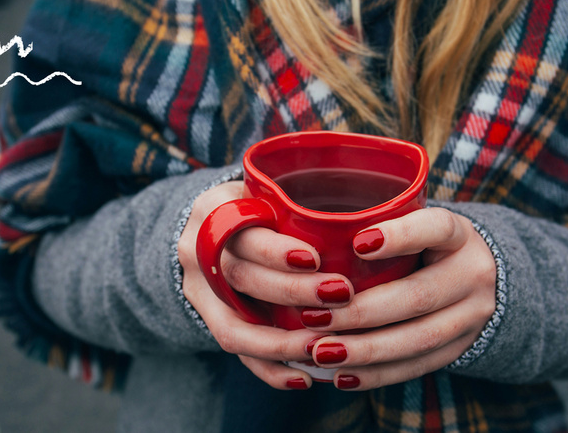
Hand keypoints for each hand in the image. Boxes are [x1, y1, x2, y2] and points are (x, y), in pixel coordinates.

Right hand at [177, 181, 353, 389]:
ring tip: (325, 347)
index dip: (275, 250)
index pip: (240, 232)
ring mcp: (198, 292)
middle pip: (240, 278)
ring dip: (282, 343)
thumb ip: (298, 202)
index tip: (315, 258)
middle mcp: (196, 252)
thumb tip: (370, 219)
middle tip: (340, 295)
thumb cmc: (258, 206)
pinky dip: (270, 370)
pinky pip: (236, 353)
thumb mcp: (267, 190)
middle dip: (291, 292)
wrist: (211, 229)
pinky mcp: (208, 321)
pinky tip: (304, 378)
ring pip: (233, 327)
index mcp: (213, 211)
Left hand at [302, 208, 496, 389]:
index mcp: (459, 235)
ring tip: (322, 352)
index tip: (357, 244)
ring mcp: (472, 316)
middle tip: (314, 318)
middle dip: (362, 312)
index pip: (437, 228)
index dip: (401, 236)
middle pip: (419, 296)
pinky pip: (418, 366)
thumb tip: (312, 235)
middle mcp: (473, 274)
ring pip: (419, 339)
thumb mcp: (418, 224)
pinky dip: (377, 374)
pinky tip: (342, 376)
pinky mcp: (460, 348)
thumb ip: (380, 225)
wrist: (482, 280)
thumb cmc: (427, 245)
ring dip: (365, 350)